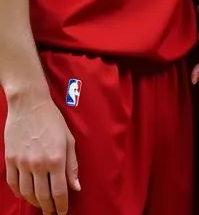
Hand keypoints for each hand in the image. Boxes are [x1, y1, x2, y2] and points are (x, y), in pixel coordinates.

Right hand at [4, 92, 79, 213]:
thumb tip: (76, 187)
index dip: (61, 205)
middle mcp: (38, 164)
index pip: (59, 191)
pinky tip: (26, 195)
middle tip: (52, 213)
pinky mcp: (10, 161)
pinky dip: (20, 193)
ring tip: (41, 205)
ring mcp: (22, 164)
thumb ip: (72, 165)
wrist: (29, 106)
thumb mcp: (69, 140)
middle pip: (42, 195)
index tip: (63, 213)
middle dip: (48, 207)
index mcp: (56, 159)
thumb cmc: (53, 121)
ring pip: (27, 193)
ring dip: (34, 202)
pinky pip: (13, 184)